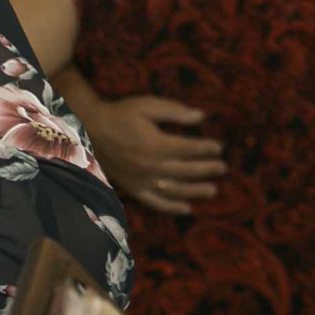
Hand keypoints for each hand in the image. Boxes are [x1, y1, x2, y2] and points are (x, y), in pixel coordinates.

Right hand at [83, 94, 222, 214]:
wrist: (91, 129)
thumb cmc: (121, 114)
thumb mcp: (147, 105)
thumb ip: (175, 112)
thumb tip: (201, 116)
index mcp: (157, 144)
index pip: (189, 148)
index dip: (207, 148)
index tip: (219, 147)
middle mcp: (152, 166)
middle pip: (186, 170)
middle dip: (207, 169)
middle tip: (223, 168)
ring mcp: (143, 180)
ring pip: (175, 189)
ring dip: (196, 190)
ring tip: (213, 190)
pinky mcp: (134, 188)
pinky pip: (156, 202)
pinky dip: (172, 207)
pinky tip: (187, 209)